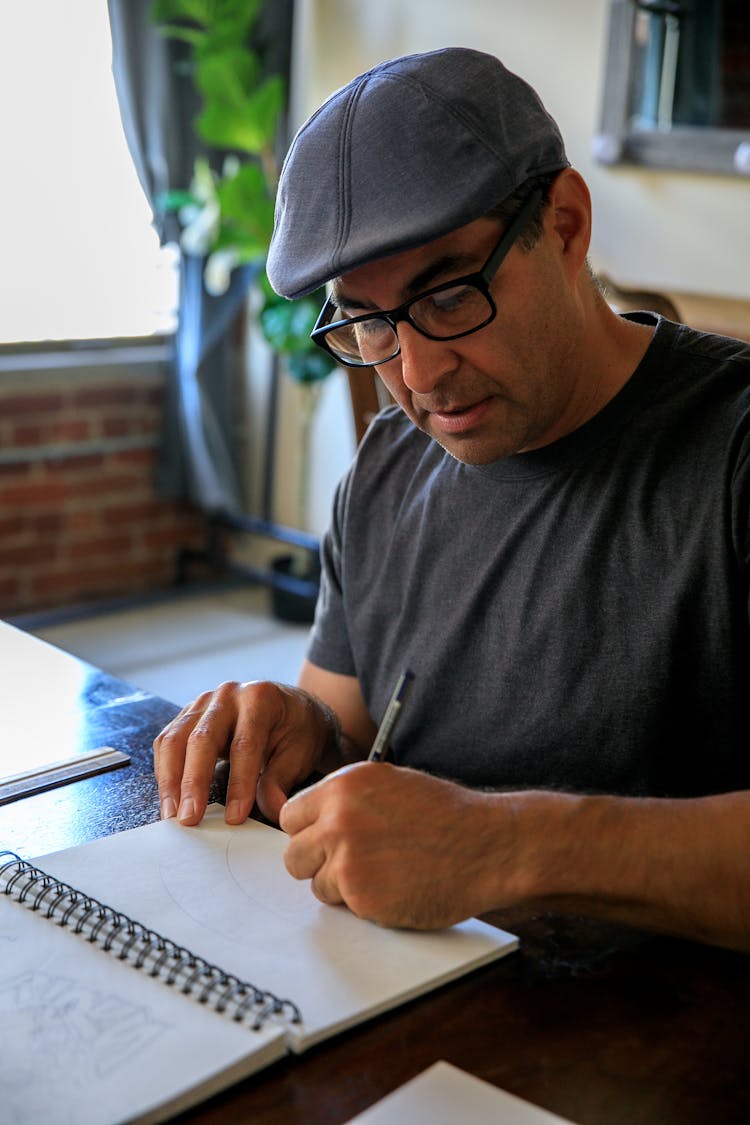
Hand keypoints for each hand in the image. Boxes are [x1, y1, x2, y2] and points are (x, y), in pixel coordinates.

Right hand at [153, 680, 339, 826]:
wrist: (290, 709)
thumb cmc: (295, 730)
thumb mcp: (300, 753)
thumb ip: (281, 780)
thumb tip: (272, 810)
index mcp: (260, 699)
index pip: (244, 744)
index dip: (239, 783)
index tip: (235, 817)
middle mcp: (228, 695)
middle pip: (202, 738)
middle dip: (194, 782)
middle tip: (190, 818)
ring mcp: (204, 702)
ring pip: (175, 739)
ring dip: (171, 780)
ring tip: (173, 815)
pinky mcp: (188, 715)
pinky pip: (167, 742)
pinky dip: (165, 771)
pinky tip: (169, 797)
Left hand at [280, 762, 512, 928]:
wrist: (487, 846)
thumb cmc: (447, 816)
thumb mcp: (391, 785)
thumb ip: (349, 800)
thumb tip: (316, 821)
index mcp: (345, 785)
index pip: (292, 815)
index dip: (309, 832)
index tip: (324, 841)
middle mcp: (338, 817)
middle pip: (293, 853)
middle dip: (316, 863)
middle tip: (350, 864)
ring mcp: (347, 857)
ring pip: (315, 883)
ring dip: (340, 886)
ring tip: (381, 874)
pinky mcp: (360, 894)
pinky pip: (343, 905)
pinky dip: (364, 903)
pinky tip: (395, 887)